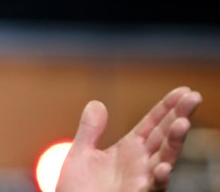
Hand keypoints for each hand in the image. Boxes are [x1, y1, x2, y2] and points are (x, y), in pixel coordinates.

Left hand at [57, 86, 201, 191]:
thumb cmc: (78, 189)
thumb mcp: (80, 154)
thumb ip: (90, 130)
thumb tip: (96, 102)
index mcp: (129, 150)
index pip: (152, 125)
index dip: (166, 108)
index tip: (183, 90)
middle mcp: (140, 164)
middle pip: (164, 136)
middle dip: (179, 117)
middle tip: (193, 97)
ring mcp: (141, 181)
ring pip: (164, 159)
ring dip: (174, 143)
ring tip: (183, 123)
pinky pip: (151, 188)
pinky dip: (159, 178)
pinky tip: (163, 166)